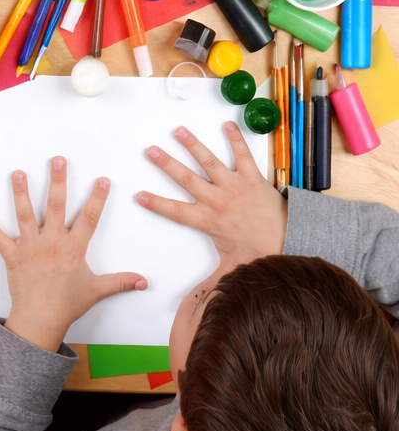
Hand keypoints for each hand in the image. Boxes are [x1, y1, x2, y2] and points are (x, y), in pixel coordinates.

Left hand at [0, 158, 146, 352]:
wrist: (41, 320)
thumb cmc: (67, 304)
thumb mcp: (96, 290)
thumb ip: (120, 282)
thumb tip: (144, 281)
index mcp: (73, 248)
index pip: (89, 218)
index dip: (97, 199)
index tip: (102, 180)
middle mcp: (52, 243)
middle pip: (55, 206)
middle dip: (57, 182)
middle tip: (57, 160)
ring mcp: (31, 247)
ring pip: (25, 215)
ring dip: (20, 193)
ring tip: (18, 173)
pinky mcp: (13, 255)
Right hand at [137, 123, 286, 269]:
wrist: (292, 242)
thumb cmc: (260, 254)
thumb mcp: (230, 268)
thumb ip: (210, 282)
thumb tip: (194, 306)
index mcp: (208, 221)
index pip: (175, 211)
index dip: (155, 203)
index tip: (138, 195)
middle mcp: (217, 200)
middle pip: (186, 179)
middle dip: (166, 164)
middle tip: (150, 151)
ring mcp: (235, 187)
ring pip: (209, 162)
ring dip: (193, 145)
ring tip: (178, 131)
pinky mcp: (254, 178)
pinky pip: (243, 156)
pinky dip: (235, 139)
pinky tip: (226, 124)